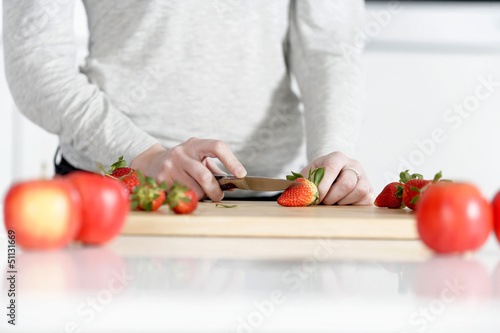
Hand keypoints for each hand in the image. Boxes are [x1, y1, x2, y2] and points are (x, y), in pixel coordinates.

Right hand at [130, 138, 246, 201]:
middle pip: (205, 176)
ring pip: (193, 190)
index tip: (241, 174)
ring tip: (196, 191)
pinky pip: (181, 196)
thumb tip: (234, 183)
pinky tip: (183, 192)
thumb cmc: (184, 163)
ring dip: (200, 196)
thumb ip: (215, 170)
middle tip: (218, 196)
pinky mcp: (161, 180)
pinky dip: (187, 199)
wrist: (152, 162)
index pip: (217, 147)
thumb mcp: (199, 159)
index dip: (231, 160)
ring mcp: (169, 166)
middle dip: (215, 190)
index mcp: (196, 144)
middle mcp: (181, 153)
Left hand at [301, 152, 373, 204]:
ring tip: (334, 202)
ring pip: (359, 191)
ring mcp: (364, 177)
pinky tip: (343, 204)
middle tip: (324, 201)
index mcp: (337, 158)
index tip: (316, 197)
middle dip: (332, 197)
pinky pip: (366, 199)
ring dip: (343, 202)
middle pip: (347, 183)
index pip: (331, 168)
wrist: (333, 178)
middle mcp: (353, 164)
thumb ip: (303, 183)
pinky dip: (353, 205)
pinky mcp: (371, 190)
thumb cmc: (319, 177)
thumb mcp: (309, 176)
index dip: (322, 186)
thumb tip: (297, 193)